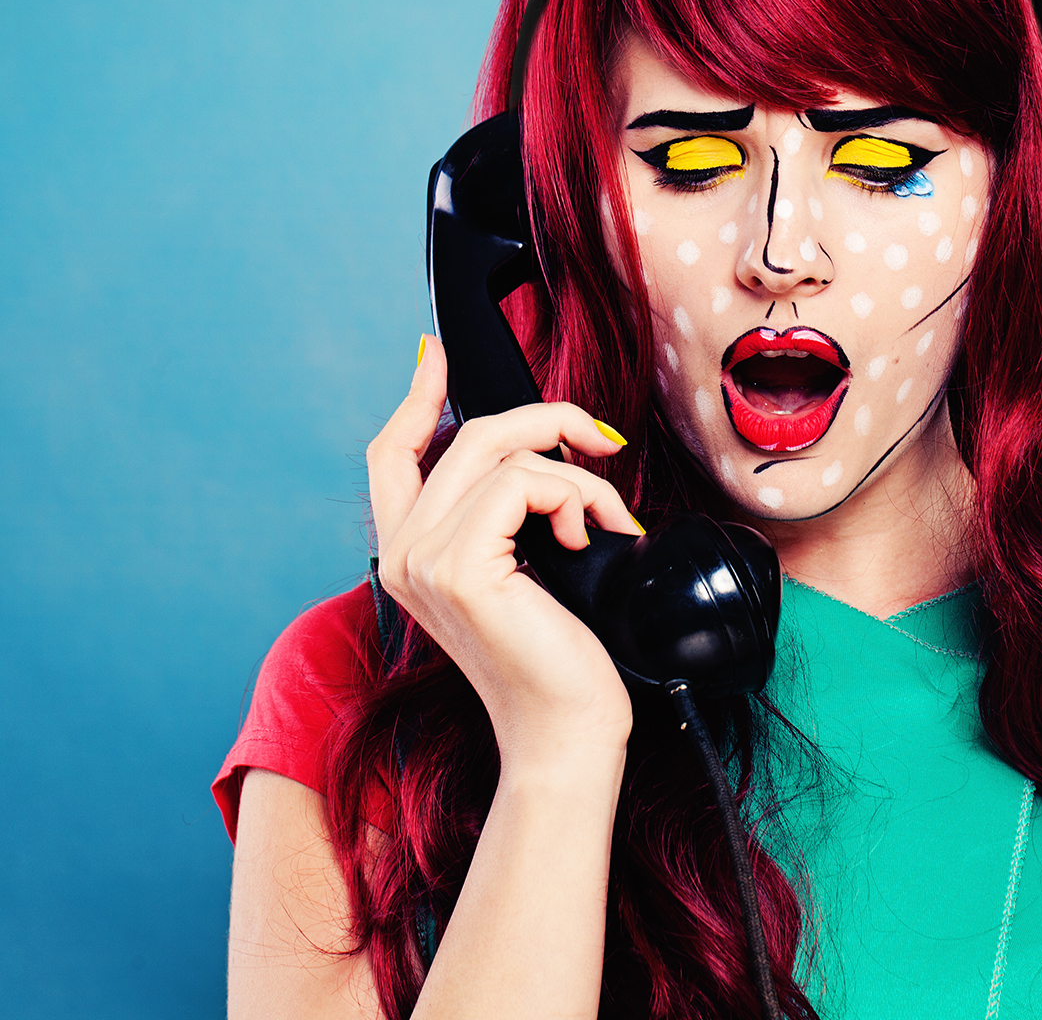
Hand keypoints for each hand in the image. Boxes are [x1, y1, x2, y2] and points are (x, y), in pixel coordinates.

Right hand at [368, 336, 642, 770]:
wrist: (567, 731)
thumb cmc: (559, 657)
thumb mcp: (526, 566)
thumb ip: (509, 511)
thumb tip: (538, 447)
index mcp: (410, 554)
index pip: (391, 455)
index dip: (416, 398)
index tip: (437, 355)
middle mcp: (402, 554)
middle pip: (468, 436)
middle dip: (546, 420)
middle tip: (602, 441)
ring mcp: (424, 560)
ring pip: (505, 453)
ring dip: (577, 475)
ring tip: (604, 520)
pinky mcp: (461, 567)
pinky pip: (527, 481)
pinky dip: (576, 494)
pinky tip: (592, 534)